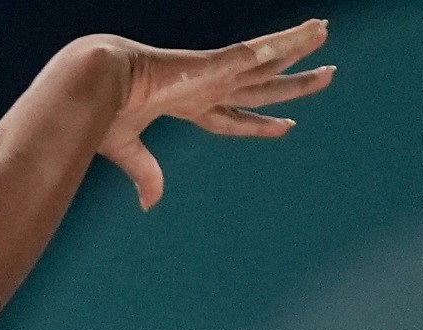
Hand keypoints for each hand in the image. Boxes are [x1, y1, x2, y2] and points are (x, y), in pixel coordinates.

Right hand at [95, 18, 334, 210]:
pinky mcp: (216, 63)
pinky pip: (261, 50)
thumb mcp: (127, 147)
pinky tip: (312, 31)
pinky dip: (287, 41)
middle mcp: (206, 85)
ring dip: (299, 49)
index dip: (259, 123)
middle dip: (294, 83)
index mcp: (186, 103)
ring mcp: (214, 72)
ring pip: (268, 62)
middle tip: (327, 75)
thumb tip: (150, 205)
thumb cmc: (103, 109)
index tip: (287, 126)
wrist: (95, 81)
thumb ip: (145, 172)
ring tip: (326, 33)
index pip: (232, 115)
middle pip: (261, 86)